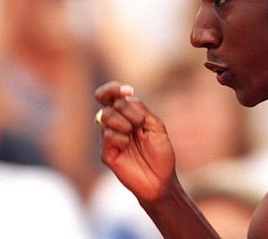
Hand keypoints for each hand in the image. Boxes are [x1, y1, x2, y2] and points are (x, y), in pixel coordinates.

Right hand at [95, 81, 176, 200]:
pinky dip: (121, 137)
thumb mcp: (156, 126)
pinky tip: (128, 146)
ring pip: (105, 116)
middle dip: (128, 109)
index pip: (111, 95)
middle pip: (110, 103)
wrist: (161, 179)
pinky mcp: (106, 153)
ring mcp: (110, 138)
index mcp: (128, 115)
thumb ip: (141, 109)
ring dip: (124, 122)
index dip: (113, 88)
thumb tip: (125, 96)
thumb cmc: (161, 153)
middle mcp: (116, 124)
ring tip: (134, 135)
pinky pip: (108, 135)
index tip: (127, 90)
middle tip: (140, 124)